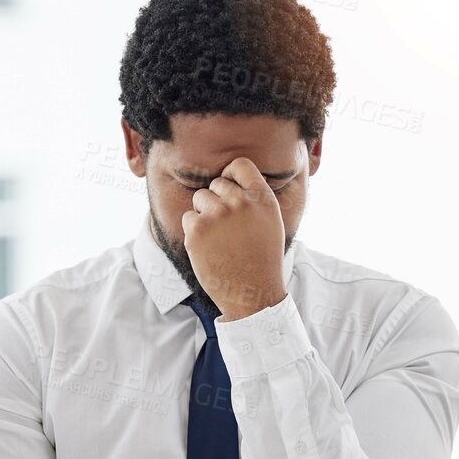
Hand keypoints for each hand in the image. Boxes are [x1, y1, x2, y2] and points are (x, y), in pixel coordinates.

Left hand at [181, 157, 287, 319]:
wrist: (252, 293)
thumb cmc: (262, 258)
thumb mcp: (270, 222)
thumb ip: (254, 197)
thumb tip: (230, 177)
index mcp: (262, 198)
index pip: (239, 165)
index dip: (231, 176)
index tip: (230, 191)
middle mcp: (240, 202)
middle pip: (217, 184)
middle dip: (217, 201)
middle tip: (227, 228)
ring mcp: (217, 215)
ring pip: (200, 198)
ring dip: (204, 215)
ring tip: (219, 239)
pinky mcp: (197, 230)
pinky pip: (188, 218)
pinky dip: (194, 232)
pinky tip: (209, 248)